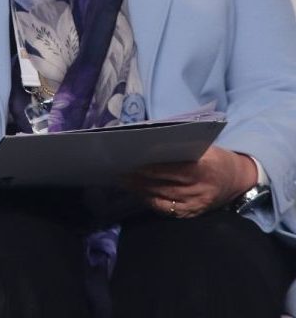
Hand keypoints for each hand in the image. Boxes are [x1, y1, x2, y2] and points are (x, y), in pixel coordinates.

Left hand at [123, 146, 257, 218]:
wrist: (237, 179)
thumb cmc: (214, 157)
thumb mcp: (202, 146)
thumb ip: (180, 145)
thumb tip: (149, 140)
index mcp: (203, 167)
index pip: (171, 168)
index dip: (150, 167)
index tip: (131, 161)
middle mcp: (200, 188)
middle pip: (163, 185)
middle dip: (138, 179)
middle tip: (119, 171)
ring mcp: (197, 204)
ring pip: (162, 198)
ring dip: (140, 190)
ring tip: (123, 181)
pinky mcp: (193, 214)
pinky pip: (167, 210)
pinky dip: (151, 201)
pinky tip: (139, 192)